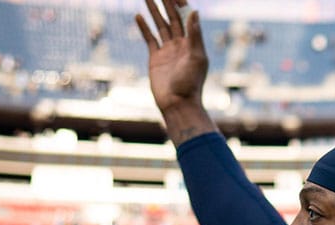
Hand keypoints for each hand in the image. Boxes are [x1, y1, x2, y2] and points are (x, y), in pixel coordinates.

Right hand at [135, 0, 215, 140]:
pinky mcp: (156, 59)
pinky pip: (150, 39)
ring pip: (160, 26)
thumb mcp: (196, 58)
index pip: (186, 18)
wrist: (177, 104)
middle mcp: (181, 45)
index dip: (181, 3)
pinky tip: (139, 16)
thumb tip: (195, 11)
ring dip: (154, 11)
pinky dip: (144, 28)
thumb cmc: (190, 83)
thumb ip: (195, 35)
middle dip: (166, 3)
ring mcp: (168, 51)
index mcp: (192, 43)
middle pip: (172, 18)